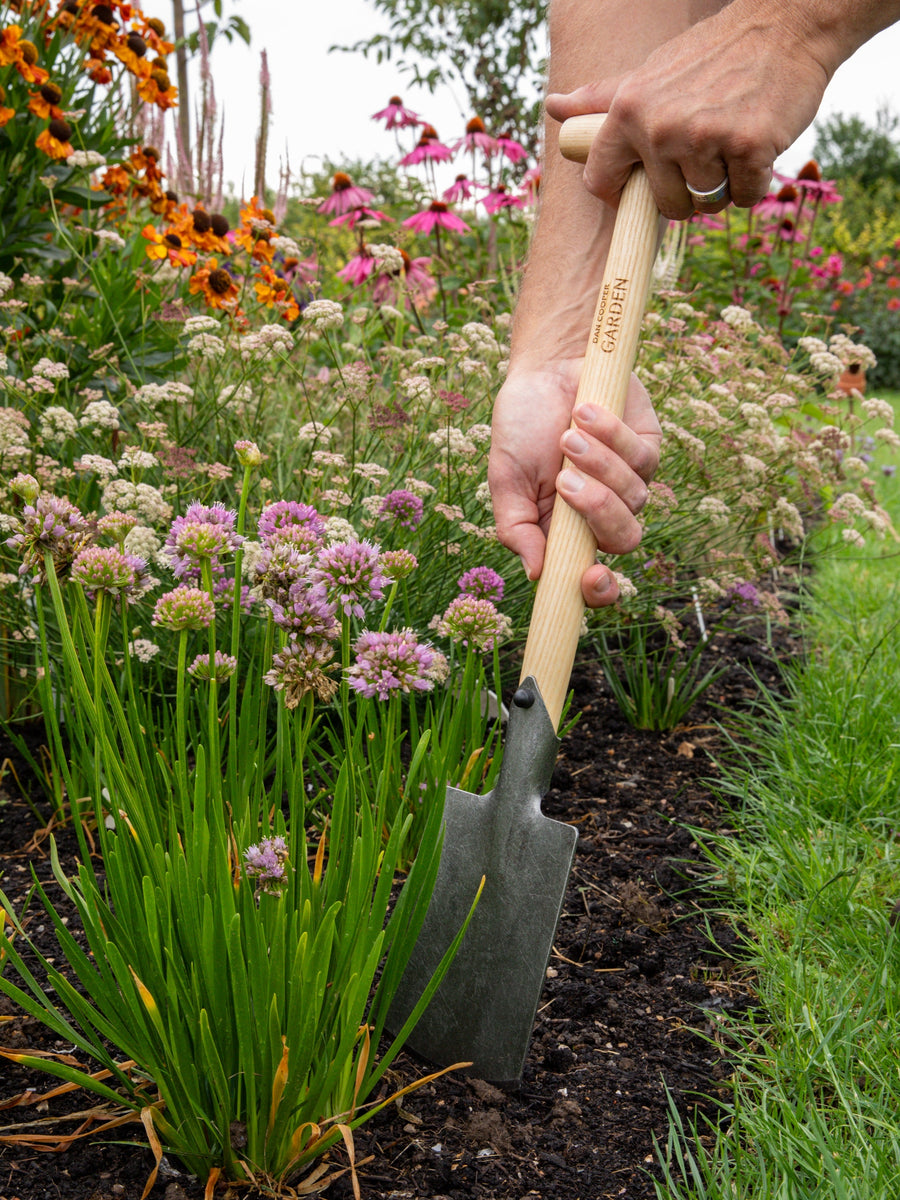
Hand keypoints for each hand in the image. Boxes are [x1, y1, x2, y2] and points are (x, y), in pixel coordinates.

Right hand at [488, 362, 660, 606]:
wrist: (544, 368)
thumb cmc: (520, 427)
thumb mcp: (506, 480)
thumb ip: (516, 528)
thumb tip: (535, 574)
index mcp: (567, 533)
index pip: (593, 580)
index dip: (599, 591)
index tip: (590, 579)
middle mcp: (603, 513)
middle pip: (625, 540)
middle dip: (599, 511)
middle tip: (566, 481)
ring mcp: (630, 481)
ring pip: (636, 496)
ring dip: (599, 463)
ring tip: (568, 433)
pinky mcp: (648, 447)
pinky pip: (644, 457)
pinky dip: (613, 435)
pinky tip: (586, 411)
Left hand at [546, 2, 829, 219]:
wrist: (785, 26)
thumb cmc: (713, 55)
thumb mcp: (649, 73)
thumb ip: (602, 100)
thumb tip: (552, 107)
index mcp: (629, 111)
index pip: (600, 180)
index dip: (620, 194)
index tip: (636, 190)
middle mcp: (660, 127)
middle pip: (665, 205)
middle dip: (688, 192)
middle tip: (706, 154)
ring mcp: (703, 138)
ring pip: (707, 204)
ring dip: (725, 186)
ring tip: (732, 143)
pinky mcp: (748, 146)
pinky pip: (745, 197)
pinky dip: (755, 181)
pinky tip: (758, 143)